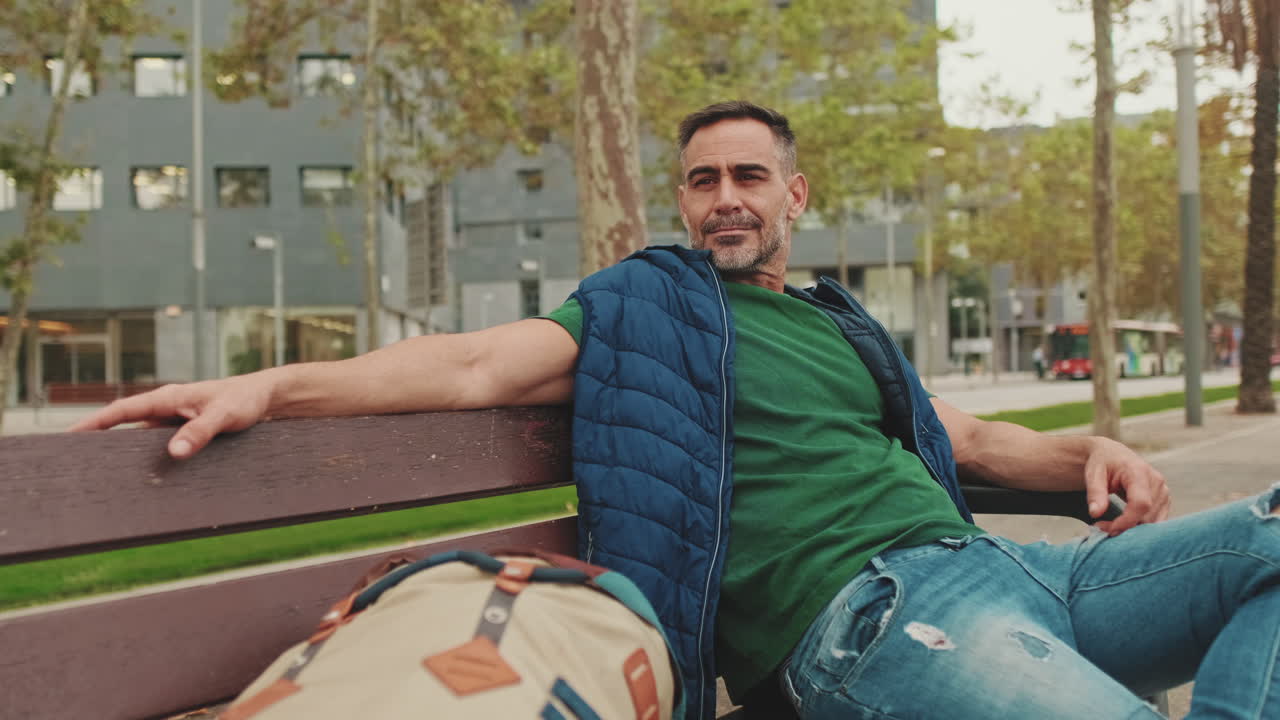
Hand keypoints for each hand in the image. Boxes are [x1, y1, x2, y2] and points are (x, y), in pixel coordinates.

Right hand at [69, 374, 276, 458]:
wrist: (267, 397)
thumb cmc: (244, 400)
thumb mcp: (224, 416)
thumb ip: (200, 432)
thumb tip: (174, 453)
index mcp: (168, 398)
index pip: (122, 410)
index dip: (94, 423)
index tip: (69, 435)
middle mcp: (166, 408)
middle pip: (124, 425)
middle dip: (100, 440)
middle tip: (76, 461)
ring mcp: (175, 420)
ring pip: (142, 438)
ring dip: (125, 452)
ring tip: (102, 474)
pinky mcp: (186, 431)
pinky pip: (161, 445)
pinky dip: (150, 457)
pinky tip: (144, 476)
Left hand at [1083, 438, 1170, 535]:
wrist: (1112, 455)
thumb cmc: (1102, 463)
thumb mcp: (1093, 474)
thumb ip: (1095, 493)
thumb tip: (1095, 513)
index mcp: (1139, 472)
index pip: (1141, 503)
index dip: (1127, 521)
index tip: (1108, 529)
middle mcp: (1156, 481)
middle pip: (1147, 516)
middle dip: (1125, 527)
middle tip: (1101, 528)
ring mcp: (1163, 491)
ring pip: (1153, 522)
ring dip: (1132, 529)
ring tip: (1109, 525)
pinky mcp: (1164, 500)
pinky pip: (1156, 521)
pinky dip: (1139, 527)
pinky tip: (1122, 523)